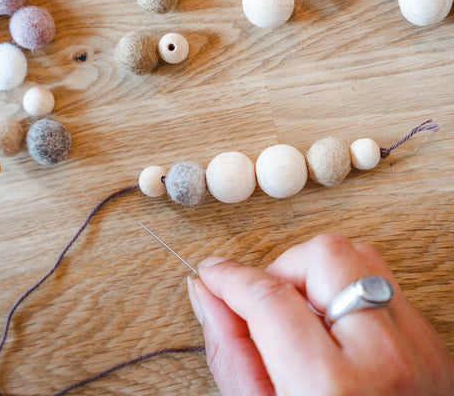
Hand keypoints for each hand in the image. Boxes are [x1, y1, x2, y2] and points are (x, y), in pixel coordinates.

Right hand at [188, 233, 453, 395]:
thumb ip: (230, 351)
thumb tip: (207, 296)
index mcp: (330, 388)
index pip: (271, 299)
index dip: (231, 277)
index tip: (213, 273)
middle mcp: (385, 358)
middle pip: (326, 255)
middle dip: (284, 267)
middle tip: (269, 301)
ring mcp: (417, 347)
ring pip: (359, 256)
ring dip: (317, 273)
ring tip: (302, 314)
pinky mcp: (430, 342)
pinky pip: (381, 280)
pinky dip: (345, 288)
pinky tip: (332, 325)